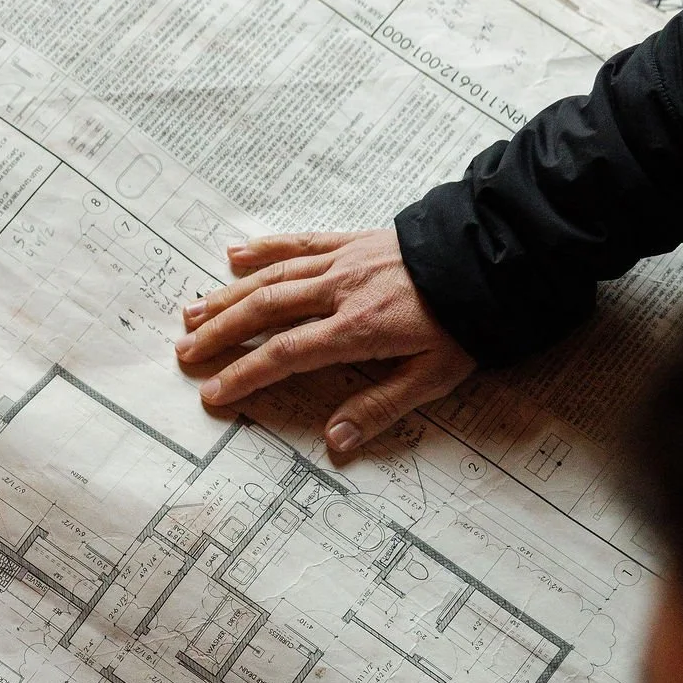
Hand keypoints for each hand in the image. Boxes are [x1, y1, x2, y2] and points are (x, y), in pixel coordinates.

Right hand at [174, 228, 475, 462]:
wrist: (499, 255)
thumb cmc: (469, 320)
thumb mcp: (435, 376)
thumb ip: (381, 407)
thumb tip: (336, 442)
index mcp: (357, 328)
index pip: (285, 355)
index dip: (244, 376)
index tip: (212, 393)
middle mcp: (341, 290)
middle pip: (266, 311)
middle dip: (220, 333)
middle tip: (183, 352)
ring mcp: (344, 261)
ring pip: (273, 277)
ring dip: (228, 295)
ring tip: (191, 311)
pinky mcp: (354, 241)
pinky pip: (300, 243)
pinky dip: (264, 249)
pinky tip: (234, 255)